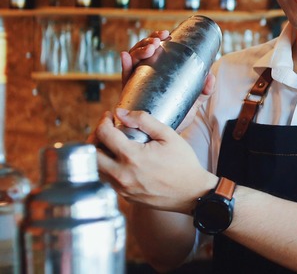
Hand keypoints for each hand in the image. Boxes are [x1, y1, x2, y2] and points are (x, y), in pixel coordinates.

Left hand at [93, 109, 217, 213]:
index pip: (103, 134)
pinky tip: (121, 161)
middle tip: (106, 130)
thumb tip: (121, 112)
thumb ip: (144, 120)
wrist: (192, 193)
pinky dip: (108, 167)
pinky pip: (106, 180)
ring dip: (99, 154)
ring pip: (95, 169)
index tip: (109, 116)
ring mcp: (122, 188)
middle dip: (95, 137)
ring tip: (112, 145)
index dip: (103, 120)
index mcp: (132, 157)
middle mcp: (122, 175)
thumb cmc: (183, 164)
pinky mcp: (125, 197)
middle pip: (91, 153)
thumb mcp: (168, 135)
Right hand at [120, 30, 215, 116]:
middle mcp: (145, 74)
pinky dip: (124, 64)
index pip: (156, 51)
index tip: (167, 34)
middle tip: (159, 40)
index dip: (158, 39)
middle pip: (144, 51)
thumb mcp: (192, 103)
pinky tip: (125, 56)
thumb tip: (211, 76)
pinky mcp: (129, 93)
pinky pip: (124, 76)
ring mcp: (136, 82)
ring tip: (151, 47)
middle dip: (150, 41)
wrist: (163, 138)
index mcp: (159, 72)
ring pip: (134, 59)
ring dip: (140, 49)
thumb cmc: (175, 118)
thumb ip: (203, 92)